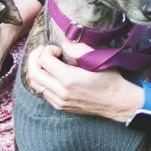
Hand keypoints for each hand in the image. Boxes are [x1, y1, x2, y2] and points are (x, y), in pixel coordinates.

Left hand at [22, 45, 149, 123]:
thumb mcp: (97, 59)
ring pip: (35, 84)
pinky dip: (42, 81)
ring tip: (46, 62)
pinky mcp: (61, 107)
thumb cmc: (110, 79)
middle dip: (35, 58)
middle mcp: (61, 92)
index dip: (48, 49)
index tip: (58, 49)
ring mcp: (60, 101)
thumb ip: (78, 49)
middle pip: (33, 73)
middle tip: (44, 51)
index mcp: (69, 79)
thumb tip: (64, 43)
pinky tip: (52, 75)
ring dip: (37, 70)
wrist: (117, 102)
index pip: (44, 60)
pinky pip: (42, 93)